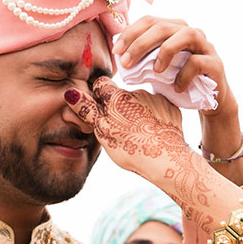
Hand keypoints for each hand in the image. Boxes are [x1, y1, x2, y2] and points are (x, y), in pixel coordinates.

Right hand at [67, 78, 226, 231]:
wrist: (167, 160)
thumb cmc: (131, 148)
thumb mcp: (103, 132)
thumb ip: (87, 111)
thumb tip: (71, 93)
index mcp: (117, 97)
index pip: (101, 84)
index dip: (99, 96)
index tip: (101, 111)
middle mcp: (137, 92)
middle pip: (122, 95)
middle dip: (119, 107)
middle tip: (121, 130)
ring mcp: (156, 99)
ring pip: (140, 101)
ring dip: (137, 112)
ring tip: (139, 134)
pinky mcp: (171, 108)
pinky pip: (157, 108)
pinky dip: (154, 117)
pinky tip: (153, 132)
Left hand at [114, 16, 238, 121]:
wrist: (210, 100)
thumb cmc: (179, 81)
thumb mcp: (157, 69)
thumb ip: (143, 59)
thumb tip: (119, 56)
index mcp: (174, 29)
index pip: (149, 21)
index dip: (130, 33)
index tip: (116, 51)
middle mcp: (191, 32)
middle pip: (163, 26)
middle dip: (140, 43)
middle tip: (126, 63)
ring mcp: (205, 46)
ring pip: (185, 35)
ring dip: (165, 52)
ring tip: (155, 71)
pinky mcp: (215, 63)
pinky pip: (197, 62)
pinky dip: (183, 75)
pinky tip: (176, 87)